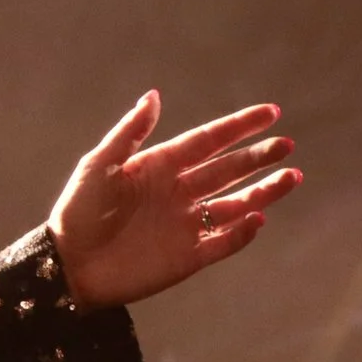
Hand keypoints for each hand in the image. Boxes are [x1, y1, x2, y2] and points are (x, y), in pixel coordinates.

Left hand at [49, 90, 300, 306]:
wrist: (68, 266)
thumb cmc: (77, 211)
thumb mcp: (98, 165)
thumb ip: (129, 133)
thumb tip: (154, 95)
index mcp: (160, 166)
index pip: (208, 140)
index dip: (239, 127)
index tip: (270, 113)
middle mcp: (179, 191)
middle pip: (228, 170)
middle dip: (258, 157)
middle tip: (287, 145)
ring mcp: (185, 224)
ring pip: (234, 204)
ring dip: (262, 192)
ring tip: (292, 177)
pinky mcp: (188, 256)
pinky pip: (223, 242)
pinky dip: (242, 232)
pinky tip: (258, 218)